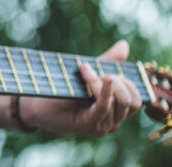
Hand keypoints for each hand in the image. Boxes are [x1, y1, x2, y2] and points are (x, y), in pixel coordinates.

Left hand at [20, 40, 141, 134]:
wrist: (35, 104)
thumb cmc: (61, 88)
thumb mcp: (88, 73)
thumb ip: (108, 62)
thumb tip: (124, 45)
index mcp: (115, 111)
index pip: (137, 99)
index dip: (128, 82)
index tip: (108, 69)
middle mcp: (112, 121)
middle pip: (132, 101)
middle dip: (118, 81)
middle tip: (92, 69)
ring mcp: (102, 125)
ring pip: (120, 102)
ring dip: (103, 81)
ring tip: (84, 69)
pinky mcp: (89, 124)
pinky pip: (104, 107)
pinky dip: (105, 91)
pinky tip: (102, 78)